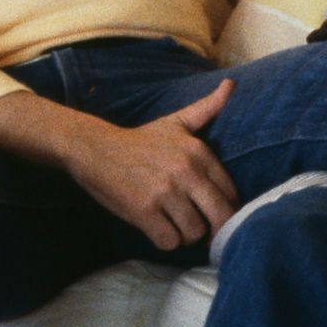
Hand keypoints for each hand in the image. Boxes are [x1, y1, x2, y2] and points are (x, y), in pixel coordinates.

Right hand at [67, 82, 237, 251]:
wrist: (94, 148)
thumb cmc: (140, 140)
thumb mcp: (176, 122)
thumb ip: (207, 108)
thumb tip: (231, 84)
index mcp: (199, 153)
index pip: (230, 194)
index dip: (225, 208)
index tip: (213, 212)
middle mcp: (185, 172)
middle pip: (219, 217)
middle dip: (213, 229)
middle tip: (202, 230)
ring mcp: (164, 193)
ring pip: (194, 233)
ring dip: (186, 236)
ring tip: (175, 225)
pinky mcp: (143, 212)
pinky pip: (169, 241)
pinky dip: (166, 241)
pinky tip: (158, 229)